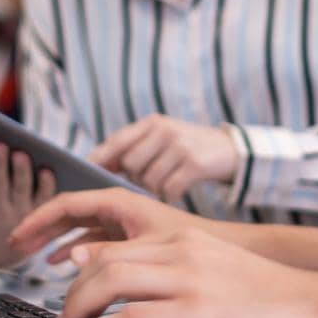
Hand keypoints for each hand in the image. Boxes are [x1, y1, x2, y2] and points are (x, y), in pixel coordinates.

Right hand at [9, 187, 202, 263]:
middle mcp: (119, 208)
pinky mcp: (131, 240)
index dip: (38, 219)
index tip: (16, 235)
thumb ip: (107, 252)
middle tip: (14, 246)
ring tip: (31, 257)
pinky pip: (93, 243)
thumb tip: (69, 259)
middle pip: (68, 214)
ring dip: (54, 242)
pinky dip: (74, 253)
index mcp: (120, 200)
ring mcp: (124, 224)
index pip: (66, 203)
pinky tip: (61, 266)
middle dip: (40, 229)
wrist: (229, 252)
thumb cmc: (194, 243)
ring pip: (79, 230)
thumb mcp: (147, 247)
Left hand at [56, 227, 317, 317]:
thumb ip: (177, 263)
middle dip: (70, 288)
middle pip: (102, 259)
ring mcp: (185, 278)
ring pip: (109, 281)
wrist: (309, 304)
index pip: (114, 239)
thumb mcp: (215, 265)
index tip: (65, 279)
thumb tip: (141, 278)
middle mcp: (178, 249)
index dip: (80, 260)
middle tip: (60, 312)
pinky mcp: (192, 311)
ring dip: (77, 307)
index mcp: (182, 236)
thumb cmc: (268, 294)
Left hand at [89, 114, 239, 200]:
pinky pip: (170, 189)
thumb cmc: (188, 148)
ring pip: (149, 180)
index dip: (100, 158)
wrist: (232, 150)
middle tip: (149, 181)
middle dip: (135, 178)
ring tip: (168, 182)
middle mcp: (164, 130)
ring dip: (156, 188)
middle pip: (131, 164)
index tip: (86, 174)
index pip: (118, 140)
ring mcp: (180, 146)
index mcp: (152, 123)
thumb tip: (99, 167)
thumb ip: (136, 147)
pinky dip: (173, 194)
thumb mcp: (163, 138)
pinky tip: (180, 190)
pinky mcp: (195, 163)